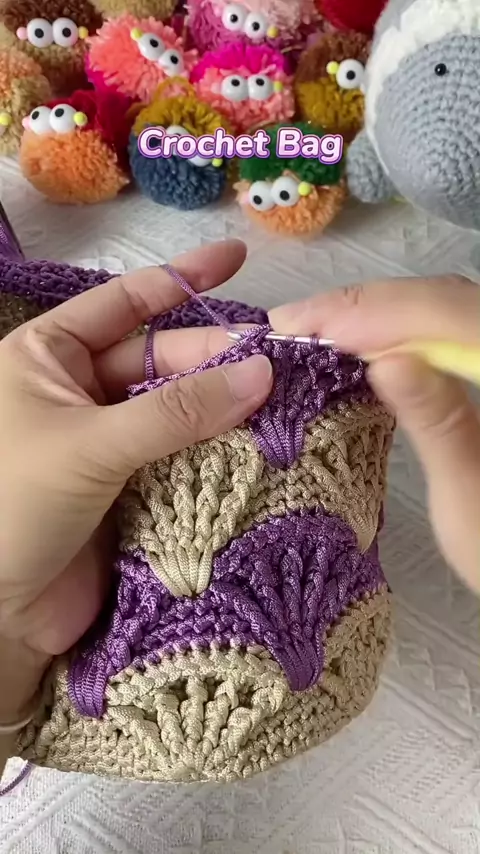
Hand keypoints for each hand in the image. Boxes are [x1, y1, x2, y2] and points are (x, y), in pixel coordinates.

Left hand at [0, 239, 271, 721]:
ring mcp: (108, 439)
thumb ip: (177, 410)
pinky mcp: (132, 486)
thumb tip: (262, 373)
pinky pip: (183, 454)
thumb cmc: (15, 505)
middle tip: (278, 360)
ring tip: (282, 396)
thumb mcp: (90, 444)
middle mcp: (80, 390)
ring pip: (178, 409)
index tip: (237, 259)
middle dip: (215, 356)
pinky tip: (259, 442)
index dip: (181, 279)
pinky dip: (218, 448)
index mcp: (50, 356)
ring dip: (224, 404)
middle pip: (160, 359)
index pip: (124, 304)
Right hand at [270, 274, 479, 593]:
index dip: (376, 310)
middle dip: (367, 305)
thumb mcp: (467, 498)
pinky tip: (364, 342)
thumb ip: (436, 422)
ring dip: (380, 312)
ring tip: (315, 327)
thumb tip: (386, 359)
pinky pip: (452, 326)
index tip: (303, 324)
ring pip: (450, 306)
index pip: (454, 315)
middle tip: (293, 323)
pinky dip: (403, 327)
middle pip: (450, 300)